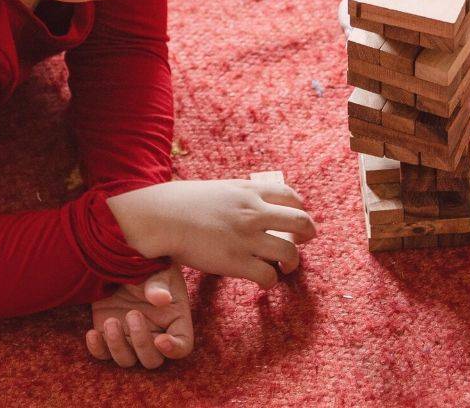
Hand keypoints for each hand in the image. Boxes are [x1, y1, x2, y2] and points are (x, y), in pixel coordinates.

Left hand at [86, 266, 192, 368]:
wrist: (123, 258)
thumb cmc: (149, 264)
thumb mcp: (158, 270)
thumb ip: (159, 284)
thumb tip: (161, 299)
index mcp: (174, 320)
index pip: (182, 345)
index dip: (174, 350)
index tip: (161, 340)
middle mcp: (154, 334)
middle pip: (152, 360)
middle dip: (141, 343)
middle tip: (133, 314)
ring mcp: (130, 337)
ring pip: (126, 361)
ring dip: (117, 346)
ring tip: (110, 321)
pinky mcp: (108, 335)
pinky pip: (103, 354)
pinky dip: (97, 349)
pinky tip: (92, 333)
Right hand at [106, 178, 314, 286]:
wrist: (161, 217)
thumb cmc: (184, 203)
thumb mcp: (220, 189)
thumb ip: (241, 196)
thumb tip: (253, 204)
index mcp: (250, 191)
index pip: (292, 196)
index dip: (300, 210)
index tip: (296, 220)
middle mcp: (254, 212)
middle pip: (301, 222)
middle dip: (308, 234)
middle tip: (302, 243)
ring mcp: (247, 238)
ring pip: (291, 253)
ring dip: (293, 263)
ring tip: (286, 267)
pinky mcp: (236, 262)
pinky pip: (269, 276)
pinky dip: (271, 281)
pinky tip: (264, 281)